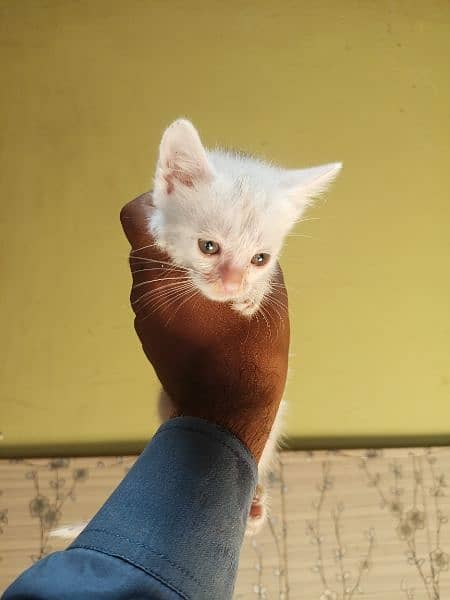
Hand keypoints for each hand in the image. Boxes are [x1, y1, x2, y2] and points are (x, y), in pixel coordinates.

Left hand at [120, 193, 289, 460]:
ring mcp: (143, 318)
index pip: (137, 218)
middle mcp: (144, 294)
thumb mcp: (263, 297)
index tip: (185, 203)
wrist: (228, 415)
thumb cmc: (250, 356)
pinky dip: (175, 290)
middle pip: (144, 244)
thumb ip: (248, 256)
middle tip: (208, 232)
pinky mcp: (148, 336)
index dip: (155, 202)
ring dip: (175, 264)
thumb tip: (247, 236)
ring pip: (150, 271)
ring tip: (212, 271)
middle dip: (173, 233)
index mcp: (165, 278)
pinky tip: (206, 302)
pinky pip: (156, 297)